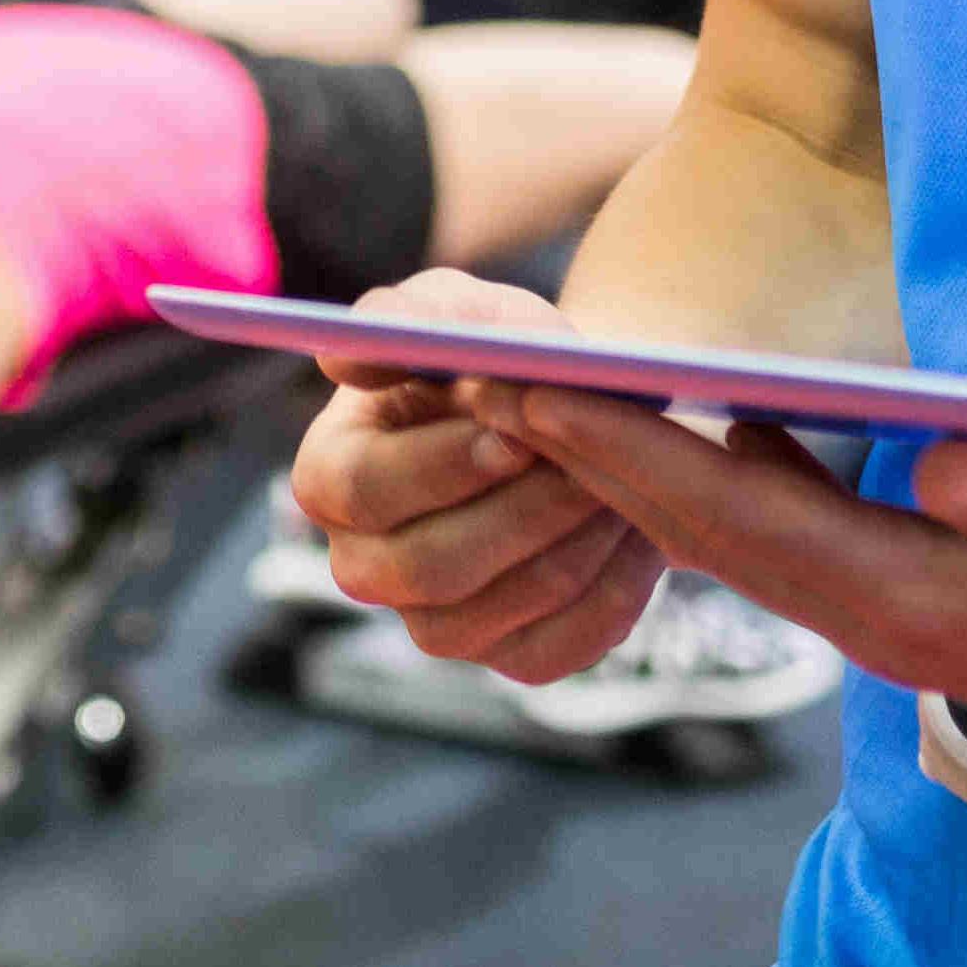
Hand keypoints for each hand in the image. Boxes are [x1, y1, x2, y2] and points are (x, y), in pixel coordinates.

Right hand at [282, 269, 667, 687]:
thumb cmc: (498, 351)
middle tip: (593, 465)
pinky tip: (640, 529)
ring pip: (512, 603)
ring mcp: (436, 625)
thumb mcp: (458, 309)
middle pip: (434, 566)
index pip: (365, 490)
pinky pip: (567, 644)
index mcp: (327, 478)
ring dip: (578, 540)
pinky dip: (616, 586)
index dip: (443, 465)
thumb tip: (342, 362)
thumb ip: (408, 319)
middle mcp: (365, 566)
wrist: (573, 408)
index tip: (519, 432)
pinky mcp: (511, 657)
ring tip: (626, 482)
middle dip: (524, 510)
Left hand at [469, 386, 966, 789]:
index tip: (530, 400)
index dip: (630, 457)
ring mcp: (898, 612)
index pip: (742, 519)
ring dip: (641, 466)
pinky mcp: (921, 595)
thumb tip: (944, 459)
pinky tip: (690, 417)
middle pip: (707, 526)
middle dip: (591, 455)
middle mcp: (885, 615)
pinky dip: (721, 474)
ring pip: (738, 530)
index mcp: (922, 601)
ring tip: (549, 386)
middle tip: (479, 378)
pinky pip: (791, 531)